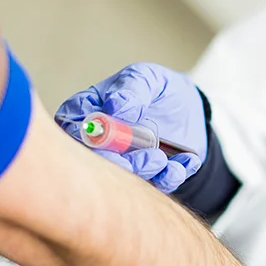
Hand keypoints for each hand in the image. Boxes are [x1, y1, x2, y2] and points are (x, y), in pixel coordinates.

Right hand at [55, 63, 206, 192]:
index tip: (112, 133)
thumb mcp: (149, 78)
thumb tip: (115, 106)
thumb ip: (132, 88)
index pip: (72, 126)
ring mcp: (120, 163)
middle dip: (120, 164)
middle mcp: (97, 142)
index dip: (88, 135)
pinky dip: (170, 177)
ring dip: (144, 173)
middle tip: (150, 157)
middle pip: (93, 160)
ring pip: (121, 179)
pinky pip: (152, 187)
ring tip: (163, 158)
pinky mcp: (143, 180)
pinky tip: (186, 161)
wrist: (192, 111)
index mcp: (87, 112)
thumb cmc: (160, 90)